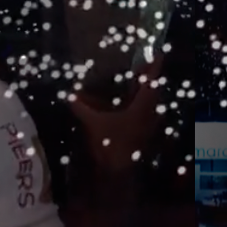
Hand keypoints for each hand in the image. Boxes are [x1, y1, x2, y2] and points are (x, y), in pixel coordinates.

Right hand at [70, 60, 163, 175]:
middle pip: (152, 90)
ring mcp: (149, 125)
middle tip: (143, 63)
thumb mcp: (94, 124)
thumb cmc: (110, 145)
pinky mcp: (143, 133)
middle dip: (148, 77)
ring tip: (136, 80)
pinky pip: (144, 113)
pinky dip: (137, 105)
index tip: (159, 51)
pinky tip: (127, 104)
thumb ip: (82, 108)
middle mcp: (150, 114)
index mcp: (142, 107)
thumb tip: (68, 95)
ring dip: (143, 91)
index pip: (151, 81)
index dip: (154, 66)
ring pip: (150, 102)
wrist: (118, 174)